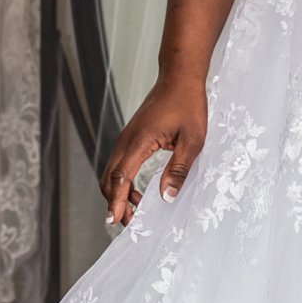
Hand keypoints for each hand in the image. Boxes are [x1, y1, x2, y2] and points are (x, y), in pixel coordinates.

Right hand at [101, 73, 208, 226]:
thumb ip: (179, 169)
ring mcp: (125, 139)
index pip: (120, 178)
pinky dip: (122, 183)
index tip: (114, 220)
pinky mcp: (130, 138)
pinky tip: (138, 193)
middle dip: (115, 203)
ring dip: (118, 194)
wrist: (179, 78)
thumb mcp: (193, 140)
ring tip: (136, 211)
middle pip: (109, 179)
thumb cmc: (188, 105)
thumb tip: (167, 198)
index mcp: (139, 142)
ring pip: (111, 173)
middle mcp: (126, 141)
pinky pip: (118, 165)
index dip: (117, 201)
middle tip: (129, 224)